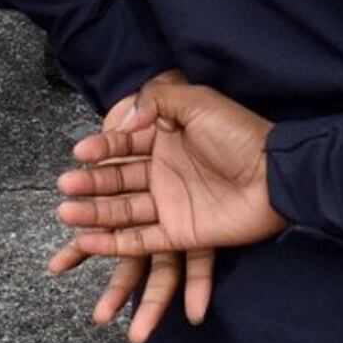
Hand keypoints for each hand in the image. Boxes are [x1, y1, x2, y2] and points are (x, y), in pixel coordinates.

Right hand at [48, 74, 285, 342]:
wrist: (277, 176)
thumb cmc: (241, 135)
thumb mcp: (200, 103)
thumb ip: (159, 100)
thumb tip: (126, 118)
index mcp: (166, 139)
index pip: (124, 144)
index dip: (101, 148)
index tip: (79, 152)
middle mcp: (163, 172)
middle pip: (118, 180)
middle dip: (90, 183)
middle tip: (65, 185)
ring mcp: (170, 204)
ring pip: (122, 210)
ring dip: (93, 213)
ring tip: (66, 212)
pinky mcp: (179, 233)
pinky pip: (139, 240)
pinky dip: (113, 242)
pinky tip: (88, 240)